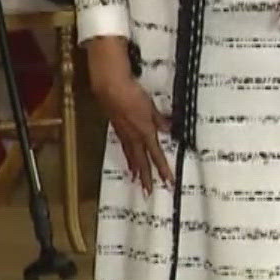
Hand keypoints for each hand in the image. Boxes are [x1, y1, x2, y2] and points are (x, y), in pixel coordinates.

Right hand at [88, 37, 172, 193]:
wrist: (110, 87)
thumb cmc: (133, 94)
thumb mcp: (151, 106)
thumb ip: (159, 119)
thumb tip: (167, 130)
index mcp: (145, 132)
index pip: (157, 155)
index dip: (163, 170)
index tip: (168, 182)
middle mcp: (134, 137)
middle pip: (142, 162)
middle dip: (146, 177)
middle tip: (148, 192)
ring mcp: (123, 133)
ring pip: (131, 156)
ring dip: (135, 169)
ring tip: (136, 180)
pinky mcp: (116, 127)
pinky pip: (123, 146)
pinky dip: (127, 156)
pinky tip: (128, 157)